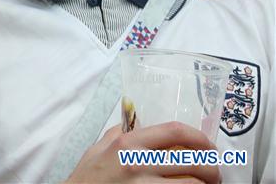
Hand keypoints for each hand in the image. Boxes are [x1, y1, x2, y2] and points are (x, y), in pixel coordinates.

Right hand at [66, 122, 219, 182]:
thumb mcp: (98, 148)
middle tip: (213, 173)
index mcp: (127, 143)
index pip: (175, 131)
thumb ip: (118, 134)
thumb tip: (137, 122)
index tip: (207, 145)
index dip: (199, 137)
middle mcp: (138, 164)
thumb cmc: (87, 178)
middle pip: (193, 162)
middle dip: (212, 168)